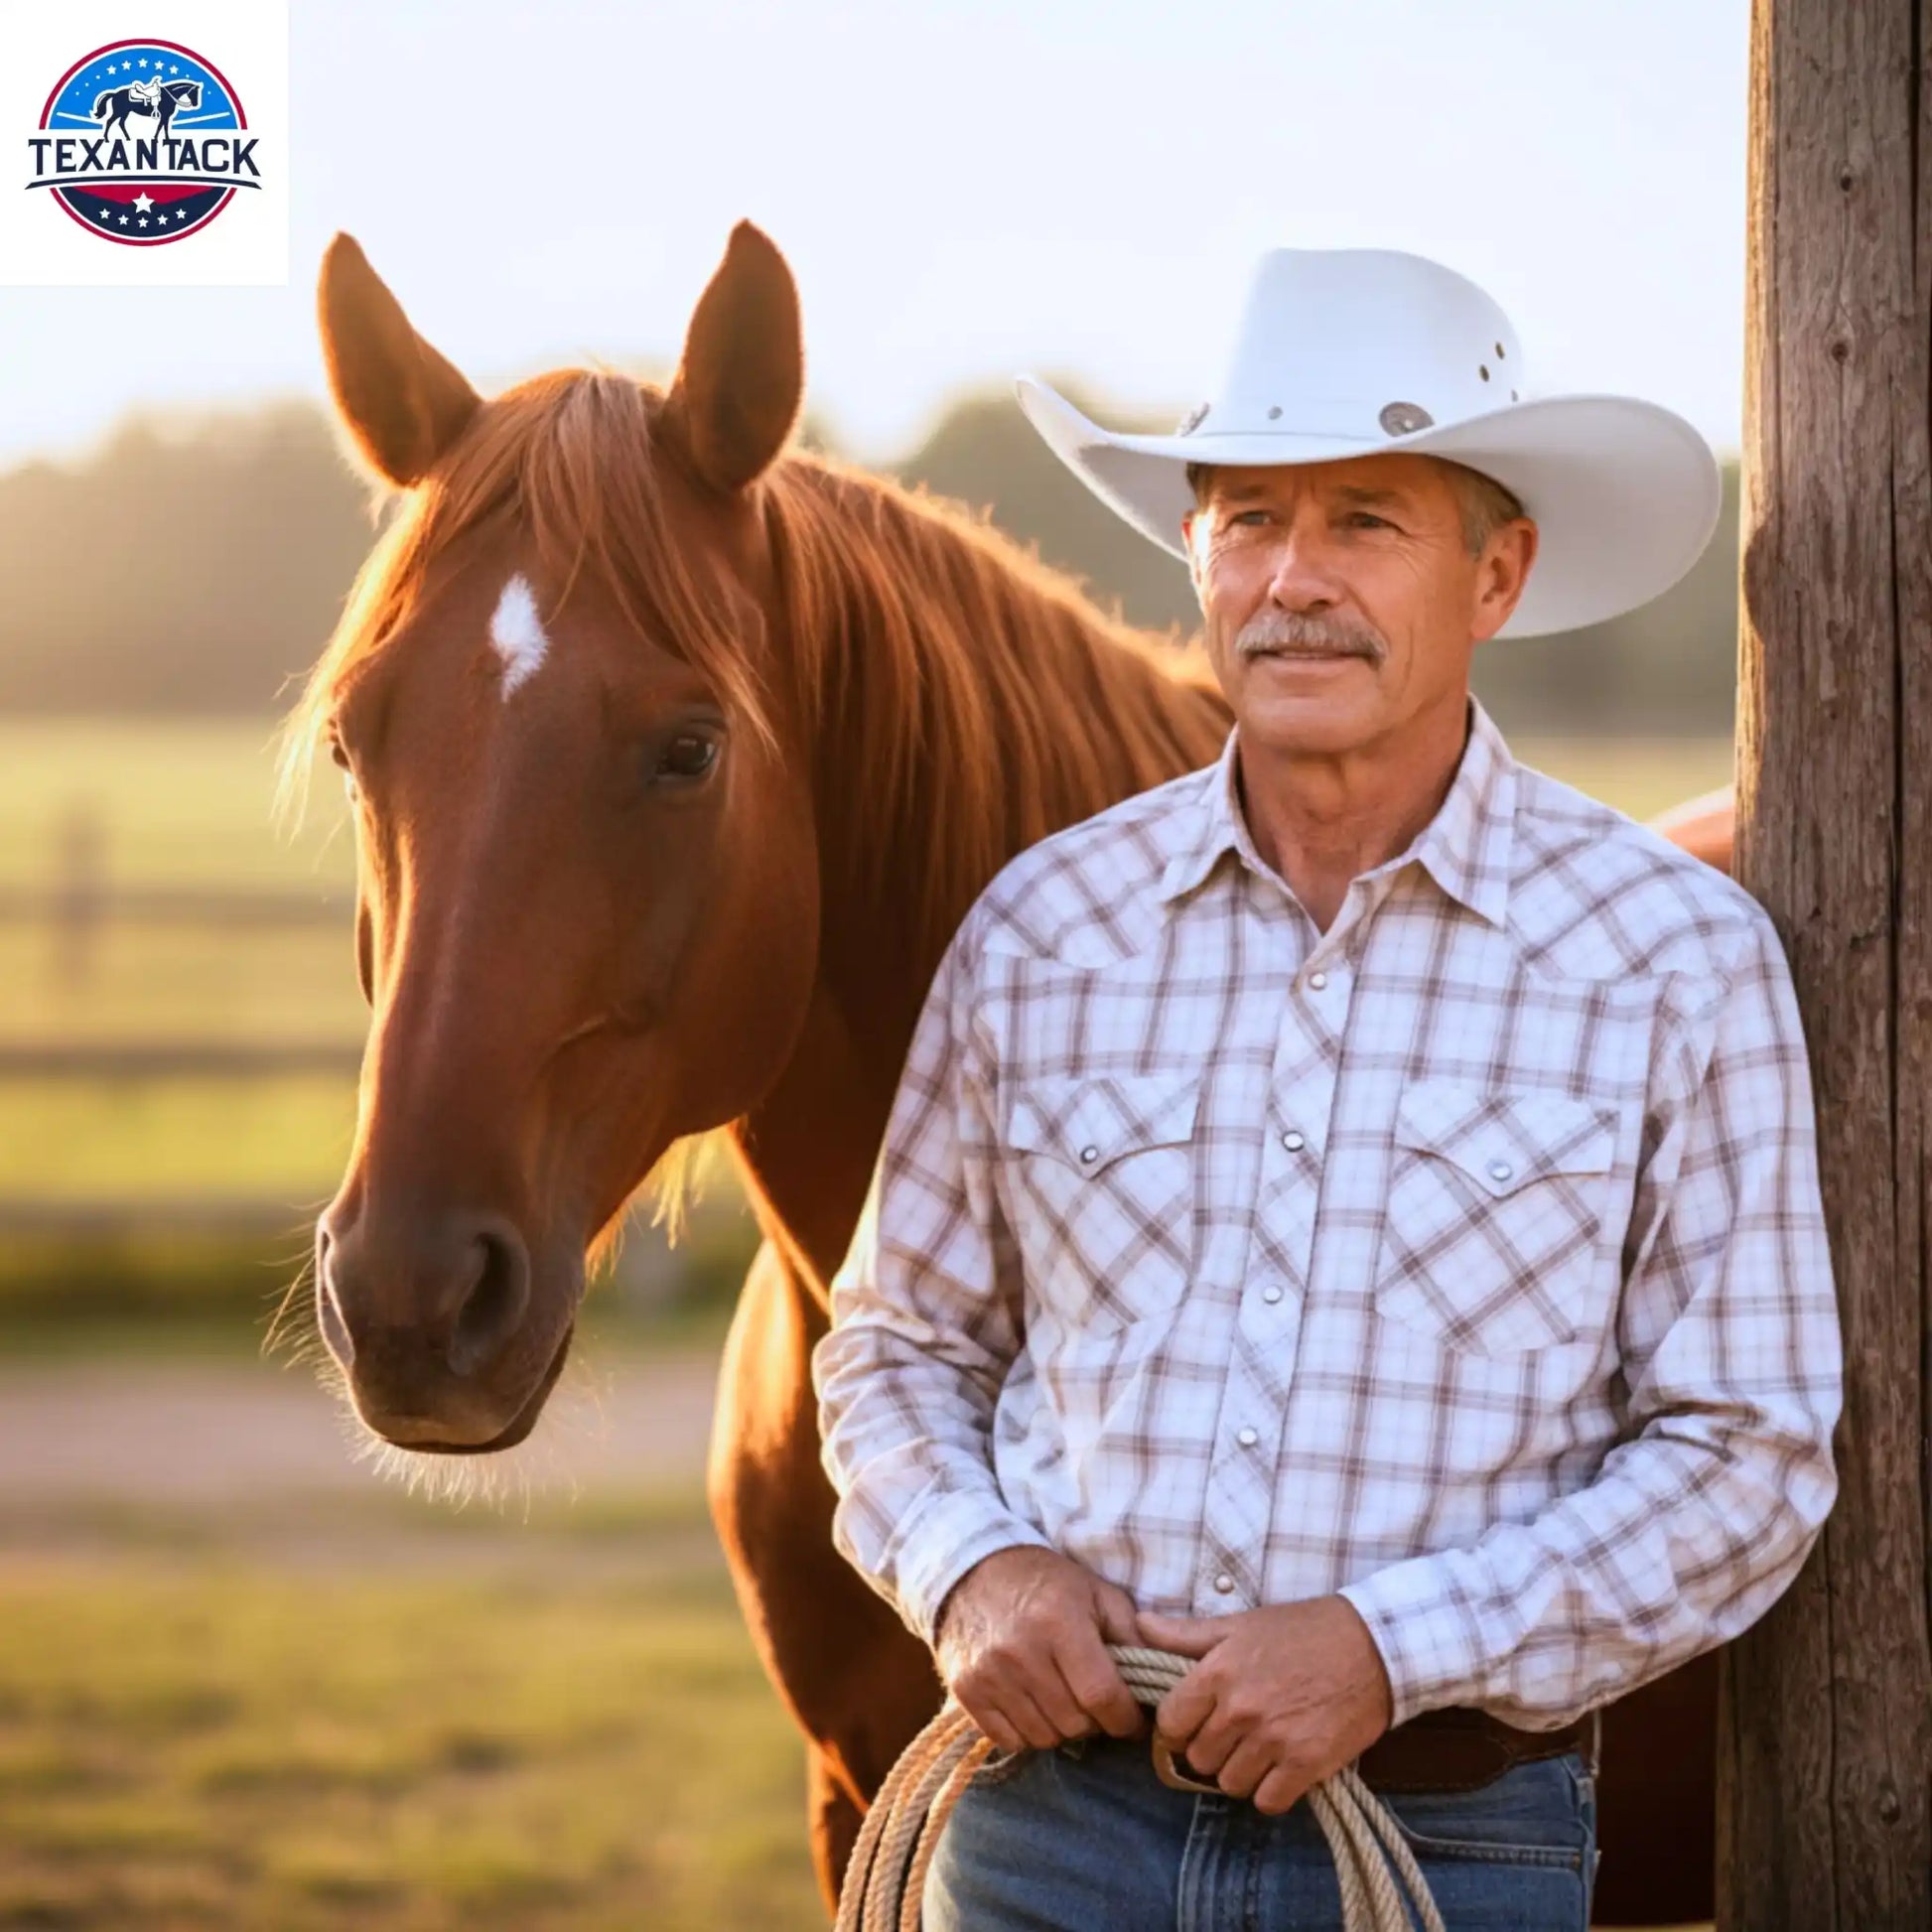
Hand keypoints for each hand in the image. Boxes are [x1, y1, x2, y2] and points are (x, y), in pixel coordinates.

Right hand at [933, 1546, 1146, 1752]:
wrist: (972, 1573)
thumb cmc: (1045, 1583)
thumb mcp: (1095, 1593)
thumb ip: (1131, 1633)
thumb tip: (1163, 1675)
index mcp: (1059, 1623)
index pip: (1102, 1696)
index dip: (1125, 1718)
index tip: (1131, 1718)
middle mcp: (1021, 1652)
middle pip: (1075, 1723)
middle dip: (1094, 1720)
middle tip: (1093, 1702)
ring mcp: (989, 1675)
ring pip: (1044, 1737)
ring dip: (1062, 1728)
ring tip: (1063, 1700)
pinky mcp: (966, 1692)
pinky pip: (1010, 1741)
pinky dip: (1028, 1733)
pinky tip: (1033, 1705)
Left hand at [1139, 1595, 1393, 1814]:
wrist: (1374, 1646)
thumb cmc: (1303, 1630)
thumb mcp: (1241, 1623)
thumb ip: (1186, 1633)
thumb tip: (1139, 1627)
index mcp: (1218, 1671)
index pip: (1170, 1722)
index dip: (1179, 1724)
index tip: (1195, 1720)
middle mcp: (1241, 1709)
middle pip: (1199, 1757)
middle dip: (1210, 1748)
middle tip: (1232, 1732)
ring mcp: (1274, 1740)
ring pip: (1230, 1783)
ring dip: (1240, 1771)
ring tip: (1259, 1748)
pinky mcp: (1307, 1765)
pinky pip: (1268, 1801)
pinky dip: (1272, 1791)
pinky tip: (1282, 1767)